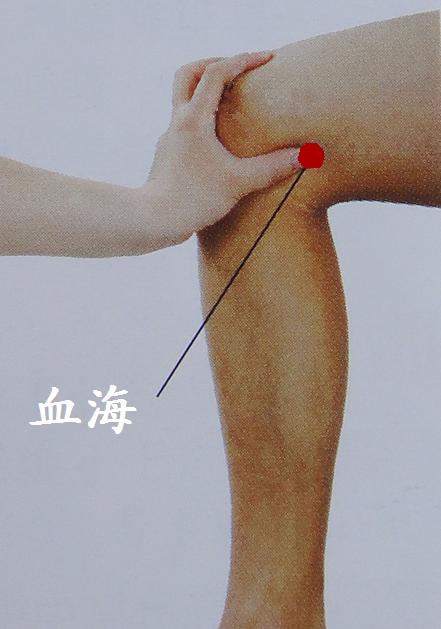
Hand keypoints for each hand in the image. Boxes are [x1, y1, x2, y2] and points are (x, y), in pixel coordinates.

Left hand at [145, 51, 300, 241]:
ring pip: (182, 99)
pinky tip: (217, 141)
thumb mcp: (239, 182)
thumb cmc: (194, 199)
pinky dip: (201, 120)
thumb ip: (273, 167)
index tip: (267, 58)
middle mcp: (178, 122)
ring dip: (204, 92)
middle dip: (213, 64)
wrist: (155, 220)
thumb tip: (305, 155)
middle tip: (237, 71)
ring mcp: (169, 138)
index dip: (244, 59)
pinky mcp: (168, 156)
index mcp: (194, 118)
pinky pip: (184, 126)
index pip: (217, 72)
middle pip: (188, 73)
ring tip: (231, 103)